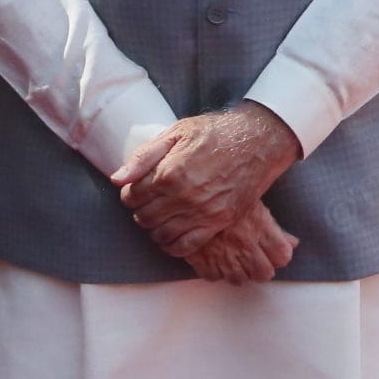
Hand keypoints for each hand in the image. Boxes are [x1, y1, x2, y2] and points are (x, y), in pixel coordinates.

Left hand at [110, 104, 301, 260]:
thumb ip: (144, 156)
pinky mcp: (219, 222)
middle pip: (143, 217)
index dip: (132, 192)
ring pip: (160, 234)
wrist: (260, 140)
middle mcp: (184, 196)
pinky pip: (185, 247)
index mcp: (169, 173)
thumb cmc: (217, 132)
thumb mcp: (177, 133)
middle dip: (142, 210)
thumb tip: (117, 180)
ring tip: (163, 215)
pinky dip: (172, 246)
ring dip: (156, 228)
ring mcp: (202, 212)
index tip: (141, 188)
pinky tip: (173, 233)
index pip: (131, 196)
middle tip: (153, 201)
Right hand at [183, 199, 299, 284]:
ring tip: (234, 260)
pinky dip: (215, 271)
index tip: (274, 253)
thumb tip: (293, 244)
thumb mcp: (255, 207)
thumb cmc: (225, 199)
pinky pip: (214, 277)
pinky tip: (215, 259)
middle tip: (254, 260)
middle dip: (261, 268)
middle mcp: (245, 246)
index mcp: (261, 229)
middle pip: (264, 273)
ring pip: (239, 280)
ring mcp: (224, 256)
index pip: (282, 257)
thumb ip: (276, 230)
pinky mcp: (202, 261)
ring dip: (238, 272)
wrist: (192, 199)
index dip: (279, 256)